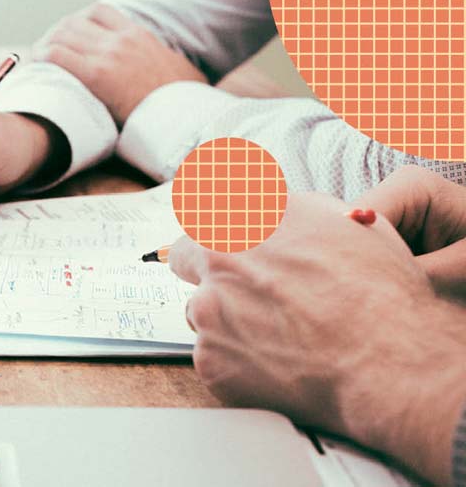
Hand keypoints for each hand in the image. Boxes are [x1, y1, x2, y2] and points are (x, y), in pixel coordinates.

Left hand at [33, 4, 205, 126]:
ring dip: (45, 44)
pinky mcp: (97, 75)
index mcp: (138, 35)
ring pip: (62, 34)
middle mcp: (121, 39)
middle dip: (55, 34)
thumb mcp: (175, 69)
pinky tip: (36, 67)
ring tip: (38, 60)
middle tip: (46, 50)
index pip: (98, 12)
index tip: (68, 36)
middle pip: (74, 21)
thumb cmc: (182, 102)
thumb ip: (157, 63)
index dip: (77, 21)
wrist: (185, 115)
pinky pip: (57, 55)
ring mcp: (109, 54)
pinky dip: (42, 57)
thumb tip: (160, 73)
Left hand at [169, 193, 465, 485]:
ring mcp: (208, 309)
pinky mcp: (209, 359)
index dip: (216, 231)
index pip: (202, 210)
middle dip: (210, 271)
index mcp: (247, 217)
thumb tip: (269, 209)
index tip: (222, 244)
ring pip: (202, 313)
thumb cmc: (378, 293)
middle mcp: (218, 256)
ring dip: (226, 322)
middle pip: (187, 258)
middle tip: (245, 291)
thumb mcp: (343, 222)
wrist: (388, 360)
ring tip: (280, 337)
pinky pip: (213, 359)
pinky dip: (237, 364)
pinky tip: (279, 366)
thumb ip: (291, 212)